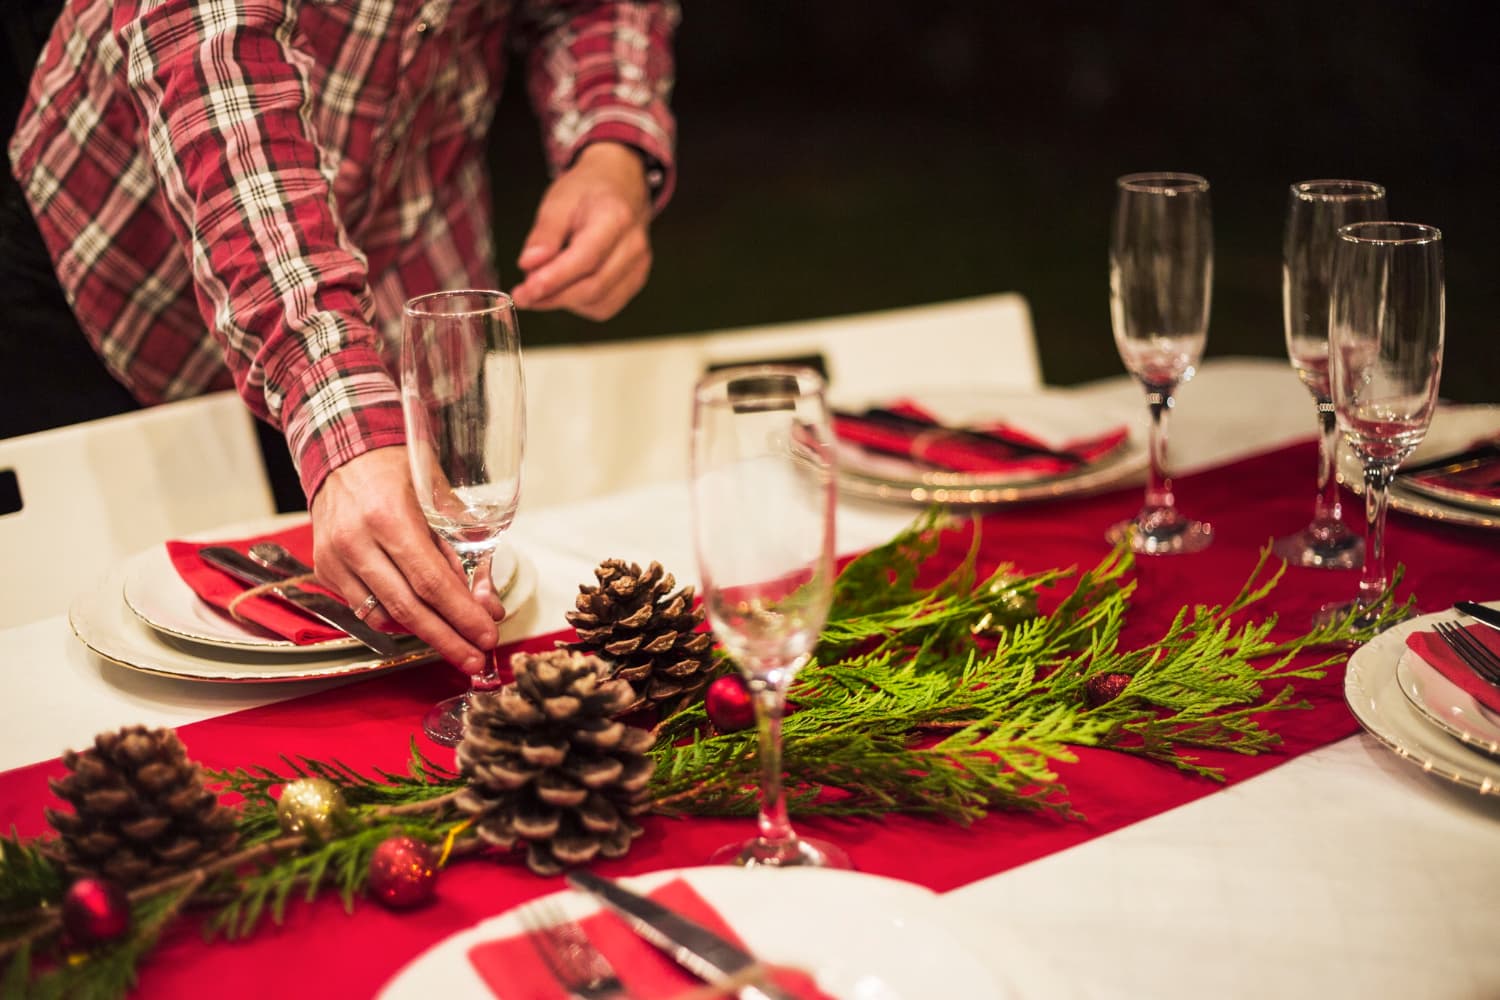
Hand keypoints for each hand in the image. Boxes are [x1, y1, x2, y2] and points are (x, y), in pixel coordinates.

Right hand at [308, 446, 503, 673]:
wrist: (344, 454)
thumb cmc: (400, 471)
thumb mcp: (442, 500)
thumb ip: (467, 552)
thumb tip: (487, 604)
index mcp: (389, 517)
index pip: (431, 581)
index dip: (461, 615)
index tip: (487, 636)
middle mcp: (355, 541)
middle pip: (408, 607)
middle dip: (447, 639)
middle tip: (475, 661)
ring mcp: (334, 558)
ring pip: (383, 615)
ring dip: (423, 634)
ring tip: (456, 643)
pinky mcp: (324, 569)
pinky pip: (364, 609)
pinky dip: (395, 619)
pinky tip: (419, 620)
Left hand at [510, 142, 651, 319]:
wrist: (620, 184)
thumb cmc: (588, 190)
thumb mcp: (558, 200)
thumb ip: (544, 234)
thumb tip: (529, 265)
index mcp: (615, 218)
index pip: (585, 259)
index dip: (554, 280)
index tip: (525, 292)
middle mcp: (634, 245)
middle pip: (593, 287)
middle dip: (553, 297)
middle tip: (522, 296)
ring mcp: (639, 265)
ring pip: (598, 302)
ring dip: (565, 302)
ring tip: (541, 285)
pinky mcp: (635, 280)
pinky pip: (605, 305)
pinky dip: (580, 304)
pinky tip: (565, 288)